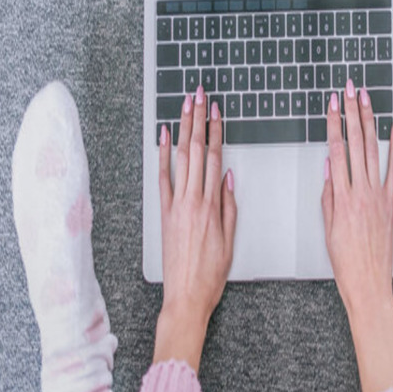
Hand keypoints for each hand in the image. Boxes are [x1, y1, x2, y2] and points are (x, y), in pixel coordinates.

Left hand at [154, 85, 236, 372]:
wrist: (186, 295)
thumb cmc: (211, 272)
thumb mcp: (230, 239)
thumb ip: (229, 206)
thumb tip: (227, 177)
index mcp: (212, 205)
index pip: (215, 158)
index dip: (216, 131)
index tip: (216, 111)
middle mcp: (192, 200)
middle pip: (196, 151)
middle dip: (198, 120)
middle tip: (198, 96)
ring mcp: (175, 205)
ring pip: (180, 159)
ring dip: (182, 130)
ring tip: (184, 107)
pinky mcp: (163, 214)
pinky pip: (162, 178)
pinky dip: (162, 155)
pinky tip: (163, 137)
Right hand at [321, 79, 392, 391]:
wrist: (368, 282)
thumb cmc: (344, 259)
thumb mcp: (327, 225)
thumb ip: (328, 194)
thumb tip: (330, 165)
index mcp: (340, 196)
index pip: (335, 149)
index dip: (333, 123)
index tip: (332, 103)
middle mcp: (360, 190)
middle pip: (355, 142)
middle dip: (352, 112)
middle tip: (350, 89)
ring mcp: (378, 195)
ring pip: (373, 150)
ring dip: (370, 122)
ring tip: (367, 99)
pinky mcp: (391, 202)